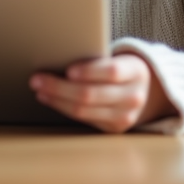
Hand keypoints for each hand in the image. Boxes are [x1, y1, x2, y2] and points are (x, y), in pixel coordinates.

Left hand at [29, 54, 172, 133]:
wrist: (147, 91)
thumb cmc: (123, 68)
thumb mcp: (120, 59)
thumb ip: (98, 60)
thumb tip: (58, 55)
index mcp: (136, 71)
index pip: (112, 71)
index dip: (89, 71)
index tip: (68, 69)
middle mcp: (133, 96)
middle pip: (91, 94)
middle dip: (59, 87)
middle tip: (36, 79)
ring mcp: (125, 116)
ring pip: (83, 110)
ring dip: (56, 99)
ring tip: (39, 89)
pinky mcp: (114, 128)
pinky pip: (83, 119)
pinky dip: (63, 108)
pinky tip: (50, 99)